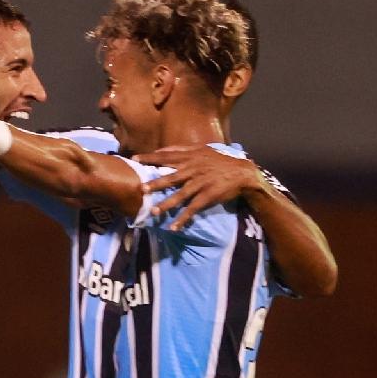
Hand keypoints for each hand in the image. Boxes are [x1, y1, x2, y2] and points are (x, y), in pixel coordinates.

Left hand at [136, 144, 267, 231]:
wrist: (242, 172)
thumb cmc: (219, 161)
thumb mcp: (202, 150)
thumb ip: (183, 150)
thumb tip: (163, 150)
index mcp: (191, 157)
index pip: (167, 156)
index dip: (151, 157)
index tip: (135, 158)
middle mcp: (194, 169)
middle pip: (172, 176)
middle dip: (156, 183)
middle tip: (141, 189)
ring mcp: (201, 183)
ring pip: (181, 195)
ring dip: (167, 204)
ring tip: (154, 212)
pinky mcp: (208, 195)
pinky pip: (193, 208)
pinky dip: (183, 219)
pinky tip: (174, 227)